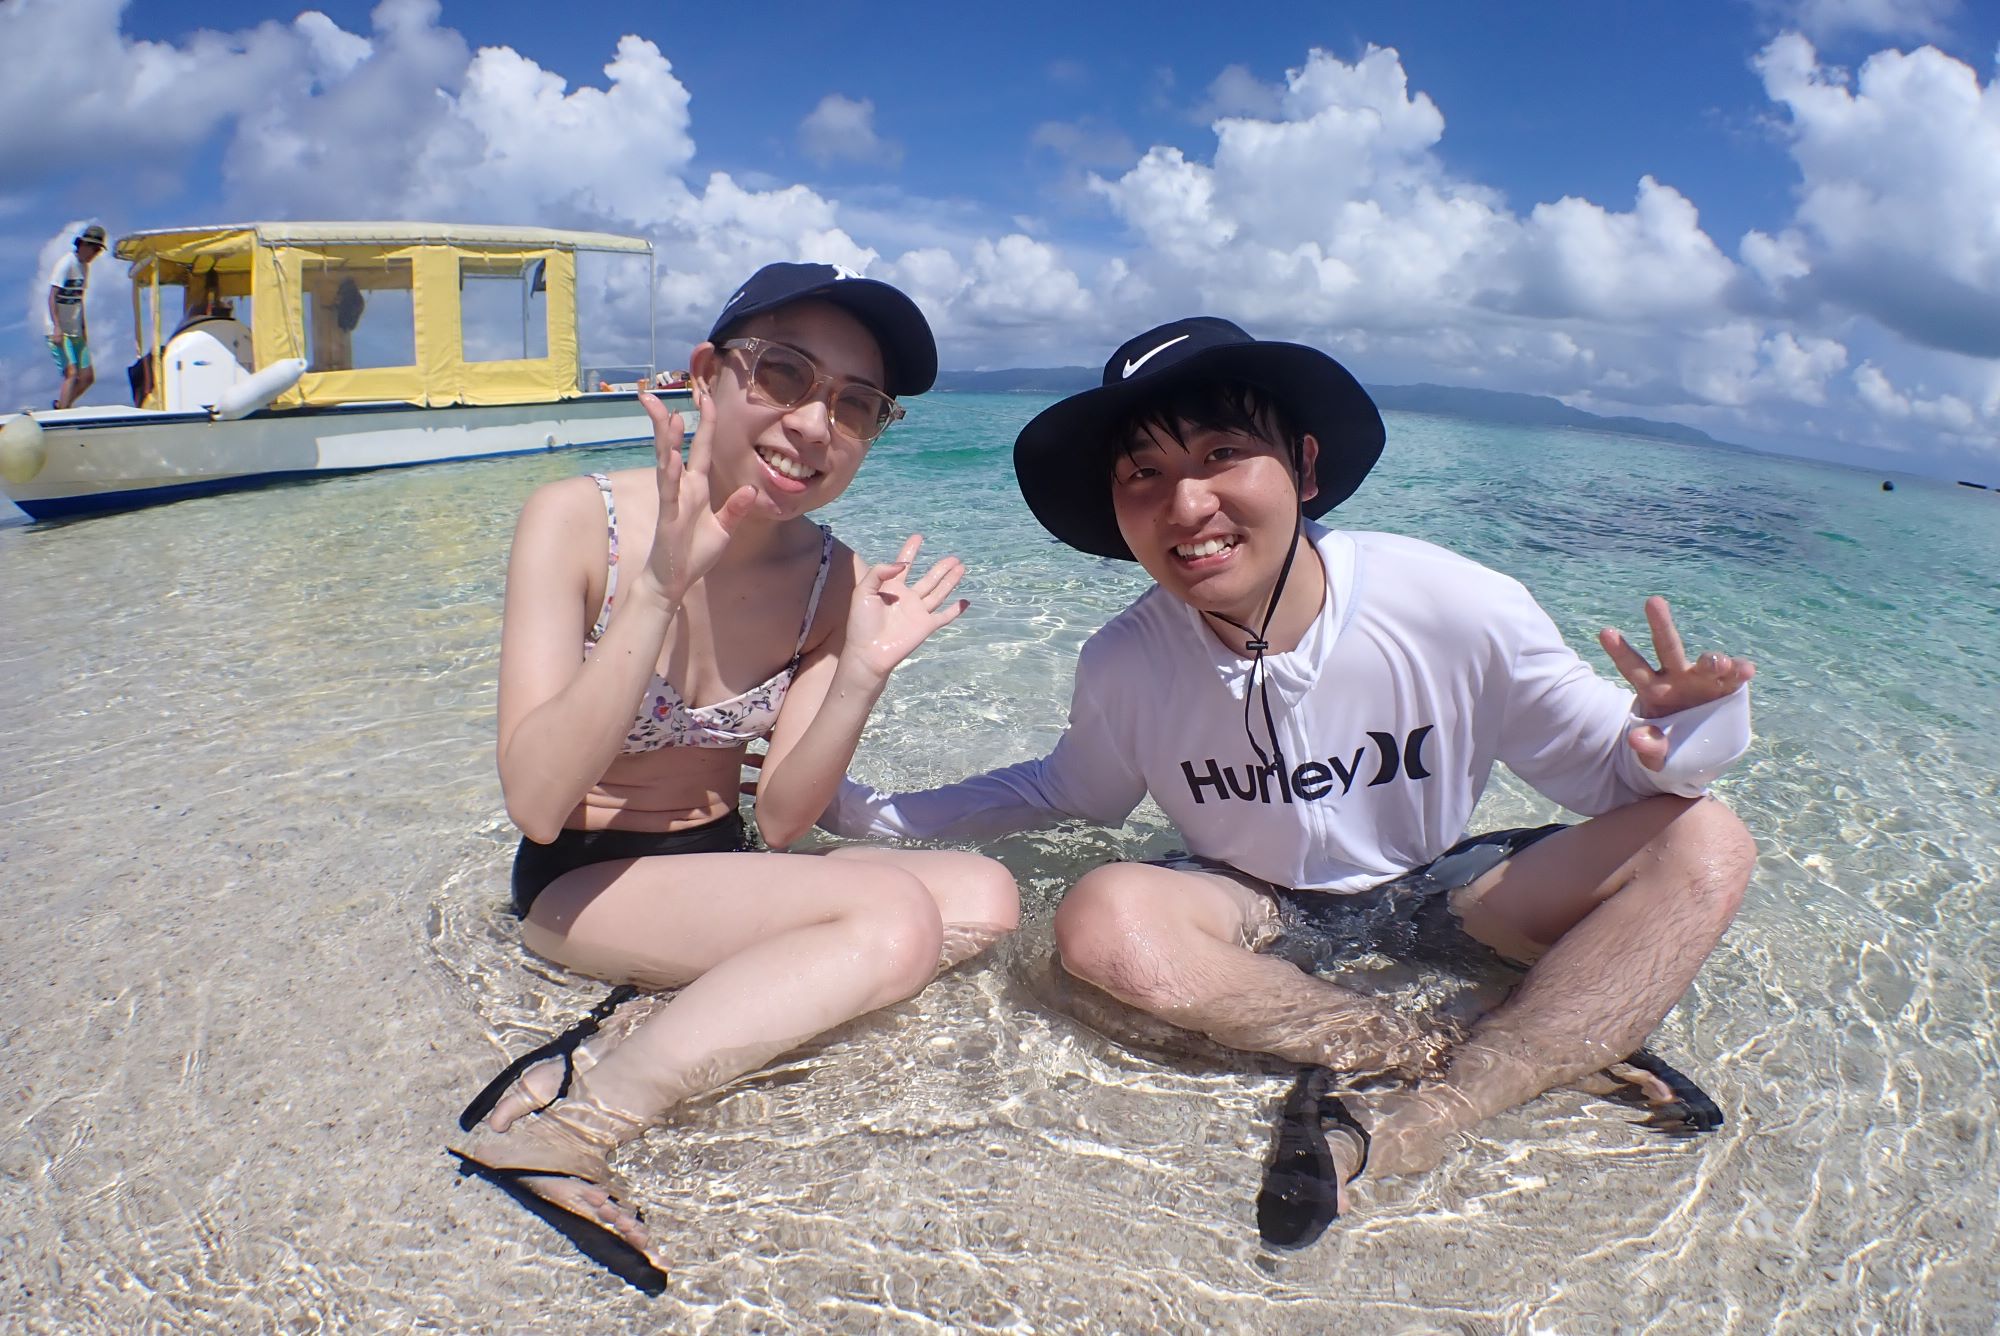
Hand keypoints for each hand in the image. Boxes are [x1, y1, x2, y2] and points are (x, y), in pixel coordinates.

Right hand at [636, 390, 758, 604]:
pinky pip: (669, 492)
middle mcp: (682, 488)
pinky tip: (671, 457)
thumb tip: (751, 489)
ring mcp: (672, 501)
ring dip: (668, 441)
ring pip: (667, 464)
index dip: (705, 423)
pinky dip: (670, 474)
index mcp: (697, 488)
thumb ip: (736, 509)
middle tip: (653, 394)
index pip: (702, 449)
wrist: (674, 582)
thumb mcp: (723, 530)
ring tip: (670, 415)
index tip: (704, 397)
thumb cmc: (694, 554)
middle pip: (674, 447)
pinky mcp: (668, 517)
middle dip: (666, 420)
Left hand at [843, 535, 968, 683]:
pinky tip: (966, 601)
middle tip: (954, 557)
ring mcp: (918, 612)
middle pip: (929, 578)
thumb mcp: (862, 591)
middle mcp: (907, 597)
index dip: (910, 550)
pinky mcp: (926, 626)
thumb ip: (879, 572)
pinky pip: (944, 616)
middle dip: (941, 567)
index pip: (904, 565)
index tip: (919, 537)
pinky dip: (956, 610)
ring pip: (939, 592)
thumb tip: (903, 564)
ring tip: (961, 567)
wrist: (868, 651)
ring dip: (950, 580)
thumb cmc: (861, 622)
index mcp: (891, 587)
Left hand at [1599, 596, 1755, 769]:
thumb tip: (1637, 738)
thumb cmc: (1669, 744)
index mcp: (1652, 689)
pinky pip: (1735, 678)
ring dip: (1712, 659)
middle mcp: (1676, 677)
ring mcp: (1703, 680)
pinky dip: (1740, 672)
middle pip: (1667, 647)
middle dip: (1660, 624)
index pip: (1632, 667)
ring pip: (1706, 662)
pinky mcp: (1727, 689)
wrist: (1699, 751)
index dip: (1619, 651)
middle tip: (1653, 602)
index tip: (1605, 632)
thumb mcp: (1654, 754)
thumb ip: (1647, 747)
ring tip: (1717, 661)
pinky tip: (1746, 670)